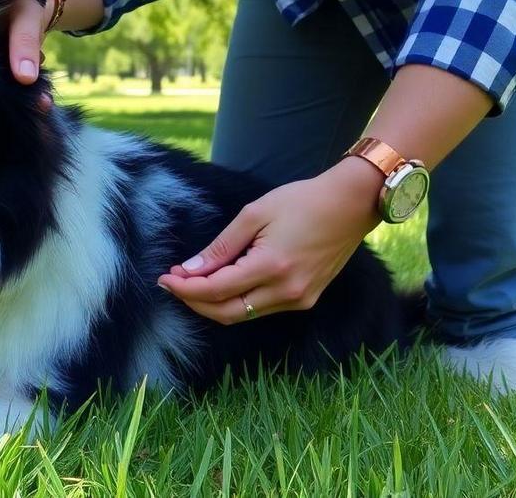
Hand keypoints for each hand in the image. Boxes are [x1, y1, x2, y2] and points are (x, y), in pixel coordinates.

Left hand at [156, 157, 384, 323]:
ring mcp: (299, 299)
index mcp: (272, 267)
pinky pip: (261, 309)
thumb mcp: (255, 214)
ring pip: (244, 315)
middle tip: (174, 284)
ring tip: (192, 282)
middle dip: (195, 302)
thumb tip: (191, 270)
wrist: (350, 204)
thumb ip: (221, 247)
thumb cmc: (302, 201)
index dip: (186, 287)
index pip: (216, 290)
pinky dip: (237, 301)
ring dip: (214, 303)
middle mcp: (286, 291)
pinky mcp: (306, 299)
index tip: (165, 277)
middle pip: (227, 313)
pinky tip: (224, 283)